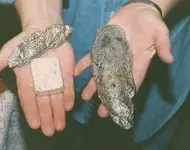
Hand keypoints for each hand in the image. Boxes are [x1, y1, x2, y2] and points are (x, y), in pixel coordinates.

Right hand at [0, 25, 74, 135]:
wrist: (44, 31)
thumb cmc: (26, 42)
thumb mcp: (10, 51)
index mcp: (27, 81)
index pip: (28, 99)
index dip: (31, 112)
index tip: (34, 125)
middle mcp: (42, 83)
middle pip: (44, 104)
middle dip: (47, 117)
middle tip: (50, 131)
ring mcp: (55, 79)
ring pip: (57, 99)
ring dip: (59, 112)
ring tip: (60, 126)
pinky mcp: (67, 73)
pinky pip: (68, 86)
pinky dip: (68, 96)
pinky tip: (68, 107)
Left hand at [74, 3, 172, 117]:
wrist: (138, 11)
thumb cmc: (150, 23)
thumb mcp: (160, 33)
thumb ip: (163, 45)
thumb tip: (170, 59)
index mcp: (137, 63)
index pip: (131, 84)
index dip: (124, 97)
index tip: (117, 109)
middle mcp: (122, 63)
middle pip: (113, 83)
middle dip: (106, 96)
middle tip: (99, 111)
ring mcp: (110, 56)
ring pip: (100, 73)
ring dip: (92, 85)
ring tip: (85, 97)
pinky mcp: (101, 47)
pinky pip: (91, 58)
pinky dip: (83, 65)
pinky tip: (75, 73)